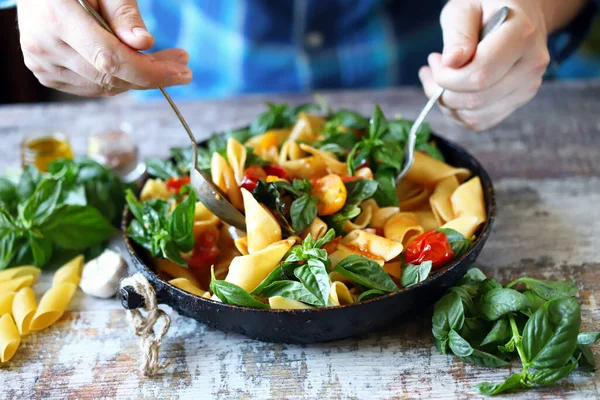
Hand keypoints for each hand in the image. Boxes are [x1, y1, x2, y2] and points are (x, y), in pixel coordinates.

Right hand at [17, 0, 191, 96]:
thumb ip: (124, 14)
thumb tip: (144, 43)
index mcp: (56, 18)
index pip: (109, 59)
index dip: (149, 72)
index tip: (181, 72)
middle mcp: (44, 48)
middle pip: (110, 77)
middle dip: (152, 75)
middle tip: (181, 64)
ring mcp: (43, 65)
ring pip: (104, 87)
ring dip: (139, 80)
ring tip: (165, 63)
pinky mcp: (47, 76)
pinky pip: (93, 88)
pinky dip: (118, 81)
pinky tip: (135, 66)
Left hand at [419, 0, 550, 130]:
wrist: (520, 10)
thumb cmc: (488, 4)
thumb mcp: (466, 5)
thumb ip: (458, 34)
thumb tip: (451, 63)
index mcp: (521, 36)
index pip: (479, 76)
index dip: (447, 78)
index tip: (434, 60)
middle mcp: (531, 65)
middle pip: (476, 100)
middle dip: (441, 92)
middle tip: (430, 69)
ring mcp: (528, 86)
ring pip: (475, 116)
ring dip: (446, 104)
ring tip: (438, 78)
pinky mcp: (518, 100)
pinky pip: (480, 121)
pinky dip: (457, 113)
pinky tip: (450, 92)